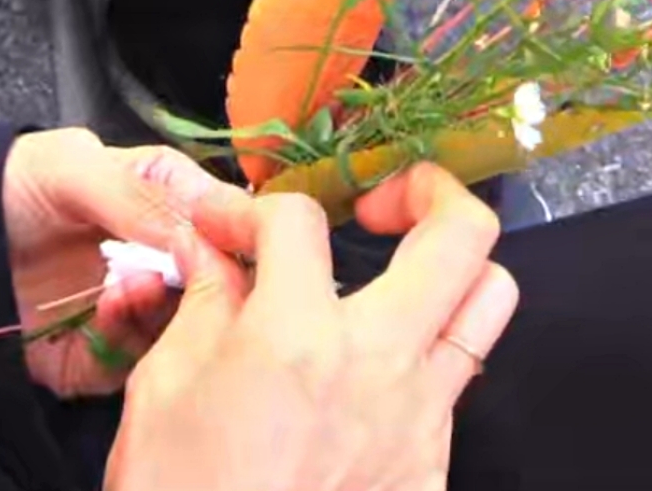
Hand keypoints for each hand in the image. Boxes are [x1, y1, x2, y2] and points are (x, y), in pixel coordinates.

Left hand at [0, 131, 259, 399]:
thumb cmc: (7, 187)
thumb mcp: (72, 167)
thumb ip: (136, 195)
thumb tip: (198, 230)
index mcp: (154, 203)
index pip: (212, 222)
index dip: (226, 232)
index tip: (227, 240)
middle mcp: (149, 260)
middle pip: (204, 283)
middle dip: (200, 280)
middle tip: (182, 271)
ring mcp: (124, 314)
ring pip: (176, 328)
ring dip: (162, 309)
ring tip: (135, 286)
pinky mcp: (95, 359)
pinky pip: (129, 364)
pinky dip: (125, 340)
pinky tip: (107, 308)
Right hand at [106, 171, 517, 490]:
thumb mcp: (164, 387)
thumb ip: (204, 299)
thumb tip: (212, 246)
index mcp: (299, 337)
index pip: (299, 218)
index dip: (250, 209)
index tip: (224, 230)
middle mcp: (380, 369)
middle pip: (463, 236)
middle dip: (425, 189)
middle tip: (374, 205)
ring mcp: (419, 424)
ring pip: (488, 307)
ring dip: (449, 272)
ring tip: (397, 278)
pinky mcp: (429, 475)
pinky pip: (455, 392)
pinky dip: (419, 365)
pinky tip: (366, 382)